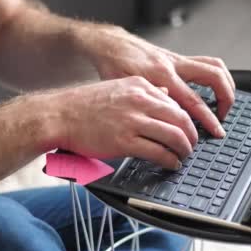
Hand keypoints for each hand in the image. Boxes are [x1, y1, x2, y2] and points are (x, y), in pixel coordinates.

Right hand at [48, 77, 197, 168]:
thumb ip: (143, 93)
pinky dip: (170, 160)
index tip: (188, 129)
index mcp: (139, 86)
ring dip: (184, 150)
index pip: (175, 102)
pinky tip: (171, 164)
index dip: (187, 119)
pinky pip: (158, 152)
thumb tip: (166, 95)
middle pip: (181, 118)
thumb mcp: (117, 88)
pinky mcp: (125, 141)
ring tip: (183, 157)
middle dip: (192, 135)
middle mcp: (139, 100)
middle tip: (192, 145)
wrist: (58, 115)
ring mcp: (133, 121)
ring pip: (174, 136)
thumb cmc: (82, 105)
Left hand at [79, 25, 234, 137]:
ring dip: (226, 84)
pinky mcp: (177, 57)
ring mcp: (178, 59)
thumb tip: (168, 118)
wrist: (111, 45)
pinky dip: (215, 76)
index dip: (208, 118)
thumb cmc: (114, 67)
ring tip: (225, 102)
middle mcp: (174, 65)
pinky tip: (213, 89)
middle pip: (214, 77)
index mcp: (162, 76)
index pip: (193, 100)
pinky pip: (205, 63)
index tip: (216, 131)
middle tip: (223, 116)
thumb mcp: (127, 90)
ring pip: (215, 66)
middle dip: (226, 98)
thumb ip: (149, 102)